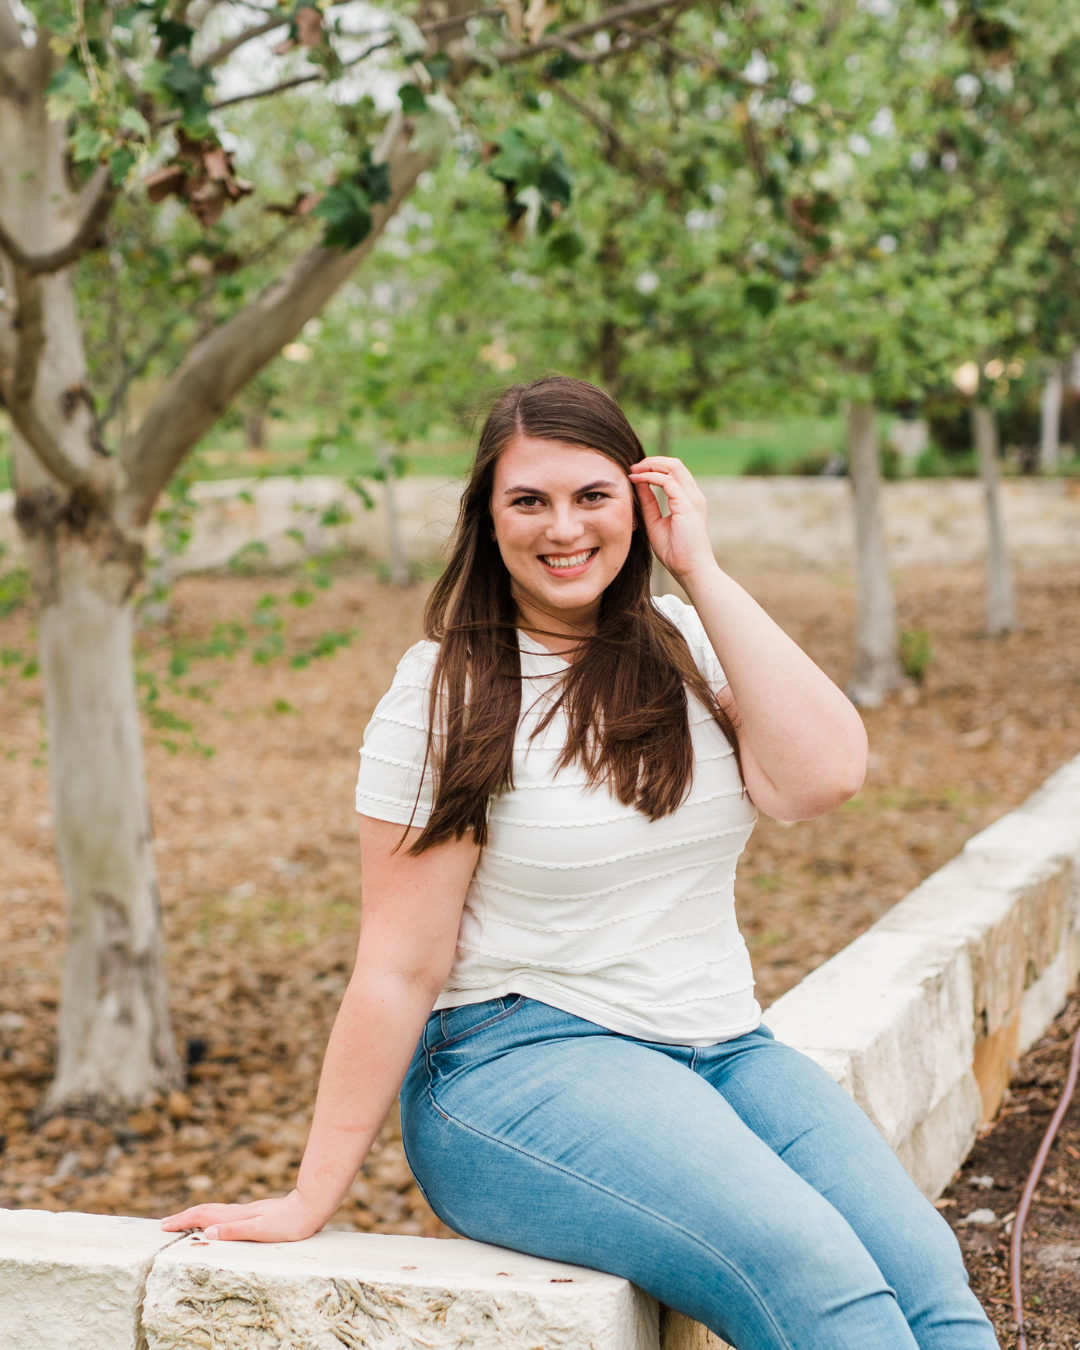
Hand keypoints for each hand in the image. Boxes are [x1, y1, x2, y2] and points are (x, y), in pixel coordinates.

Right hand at [160, 1188, 326, 1242]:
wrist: (310, 1208)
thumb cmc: (288, 1224)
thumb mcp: (261, 1230)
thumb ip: (234, 1230)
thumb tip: (206, 1232)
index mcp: (236, 1216)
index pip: (203, 1217)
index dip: (183, 1221)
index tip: (164, 1226)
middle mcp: (239, 1212)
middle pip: (205, 1212)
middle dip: (184, 1217)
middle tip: (164, 1224)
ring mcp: (246, 1212)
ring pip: (215, 1212)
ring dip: (196, 1216)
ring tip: (183, 1221)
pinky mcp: (255, 1214)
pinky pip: (225, 1215)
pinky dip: (211, 1217)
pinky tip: (216, 1222)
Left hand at [628, 456, 716, 582]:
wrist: (691, 569)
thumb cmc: (676, 552)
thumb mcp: (655, 523)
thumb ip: (648, 503)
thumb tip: (637, 485)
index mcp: (688, 500)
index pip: (674, 473)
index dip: (654, 468)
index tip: (635, 472)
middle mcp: (693, 496)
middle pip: (675, 464)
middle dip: (652, 461)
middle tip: (633, 466)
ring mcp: (692, 498)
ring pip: (673, 466)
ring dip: (651, 464)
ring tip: (633, 469)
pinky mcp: (687, 504)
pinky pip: (667, 481)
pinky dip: (650, 477)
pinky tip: (636, 479)